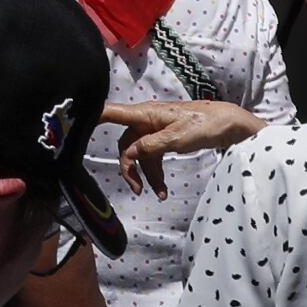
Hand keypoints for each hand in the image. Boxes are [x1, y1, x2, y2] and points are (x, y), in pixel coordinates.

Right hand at [99, 99, 268, 194]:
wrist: (231, 125)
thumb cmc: (205, 124)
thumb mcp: (178, 138)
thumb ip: (151, 146)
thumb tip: (130, 154)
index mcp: (146, 114)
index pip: (111, 113)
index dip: (91, 117)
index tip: (75, 124)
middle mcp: (147, 119)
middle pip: (126, 143)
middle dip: (129, 167)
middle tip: (136, 189)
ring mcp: (156, 128)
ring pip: (140, 153)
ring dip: (146, 174)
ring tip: (159, 193)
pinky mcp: (167, 137)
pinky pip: (153, 155)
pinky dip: (156, 171)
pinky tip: (162, 188)